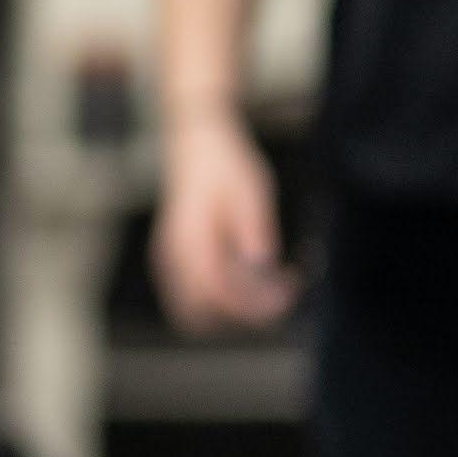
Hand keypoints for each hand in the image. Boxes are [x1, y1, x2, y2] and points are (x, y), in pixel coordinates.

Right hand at [151, 108, 296, 332]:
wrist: (195, 142)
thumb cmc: (224, 163)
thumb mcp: (250, 190)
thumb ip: (254, 229)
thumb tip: (263, 265)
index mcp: (190, 239)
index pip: (217, 293)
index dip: (253, 304)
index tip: (287, 295)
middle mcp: (173, 256)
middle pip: (202, 314)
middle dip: (244, 314)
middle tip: (282, 296)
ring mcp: (170, 259)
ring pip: (196, 309)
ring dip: (235, 308)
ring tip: (274, 285)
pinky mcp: (176, 258)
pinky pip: (194, 296)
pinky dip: (224, 297)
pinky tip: (254, 276)